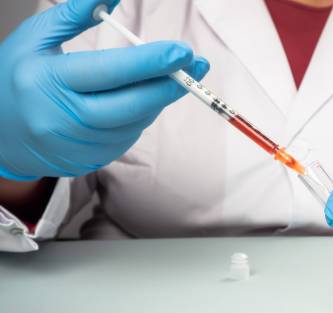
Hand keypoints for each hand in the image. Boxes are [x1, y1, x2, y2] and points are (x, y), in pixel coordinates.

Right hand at [0, 0, 208, 179]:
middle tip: (197, 65)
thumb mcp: (37, 38)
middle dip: (170, 84)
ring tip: (169, 76)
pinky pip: (129, 136)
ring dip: (159, 98)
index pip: (109, 72)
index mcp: (48, 81)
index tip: (183, 52)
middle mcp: (64, 119)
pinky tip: (143, 99)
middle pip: (131, 104)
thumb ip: (75, 13)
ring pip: (135, 122)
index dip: (149, 62)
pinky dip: (142, 115)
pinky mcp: (91, 160)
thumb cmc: (17, 77)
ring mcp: (79, 145)